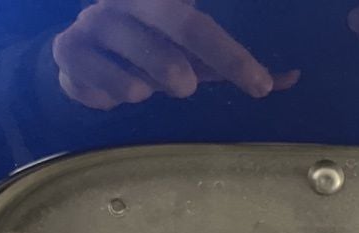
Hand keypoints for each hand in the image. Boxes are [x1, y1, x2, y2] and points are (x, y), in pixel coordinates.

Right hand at [53, 0, 299, 109]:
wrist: (83, 50)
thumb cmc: (153, 48)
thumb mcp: (196, 53)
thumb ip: (237, 64)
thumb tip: (293, 78)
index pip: (203, 23)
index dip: (233, 54)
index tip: (261, 86)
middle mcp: (130, 0)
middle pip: (174, 22)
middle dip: (188, 62)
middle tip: (188, 88)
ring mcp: (94, 23)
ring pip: (129, 65)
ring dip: (141, 86)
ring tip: (142, 88)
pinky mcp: (65, 51)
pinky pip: (93, 86)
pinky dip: (107, 97)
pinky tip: (110, 92)